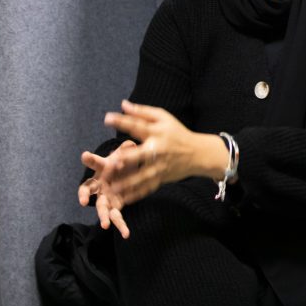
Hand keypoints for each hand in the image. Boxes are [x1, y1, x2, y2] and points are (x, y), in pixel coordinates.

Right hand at [78, 140, 135, 237]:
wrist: (127, 172)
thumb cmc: (122, 162)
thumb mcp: (124, 154)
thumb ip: (126, 150)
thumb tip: (130, 145)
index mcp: (100, 169)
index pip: (93, 163)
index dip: (89, 159)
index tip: (85, 155)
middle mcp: (99, 186)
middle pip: (89, 191)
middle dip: (85, 196)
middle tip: (84, 201)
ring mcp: (106, 198)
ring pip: (101, 208)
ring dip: (103, 217)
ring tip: (105, 225)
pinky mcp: (115, 206)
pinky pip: (116, 217)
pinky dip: (121, 225)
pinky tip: (126, 234)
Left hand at [101, 100, 228, 204]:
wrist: (197, 153)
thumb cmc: (177, 133)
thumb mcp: (163, 118)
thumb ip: (142, 112)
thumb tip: (123, 104)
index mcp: (157, 132)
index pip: (138, 125)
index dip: (122, 122)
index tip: (107, 118)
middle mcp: (158, 149)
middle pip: (141, 154)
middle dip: (127, 158)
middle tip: (112, 162)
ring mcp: (160, 166)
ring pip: (142, 176)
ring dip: (127, 183)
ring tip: (113, 188)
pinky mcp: (161, 178)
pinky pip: (147, 188)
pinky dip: (136, 195)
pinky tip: (124, 200)